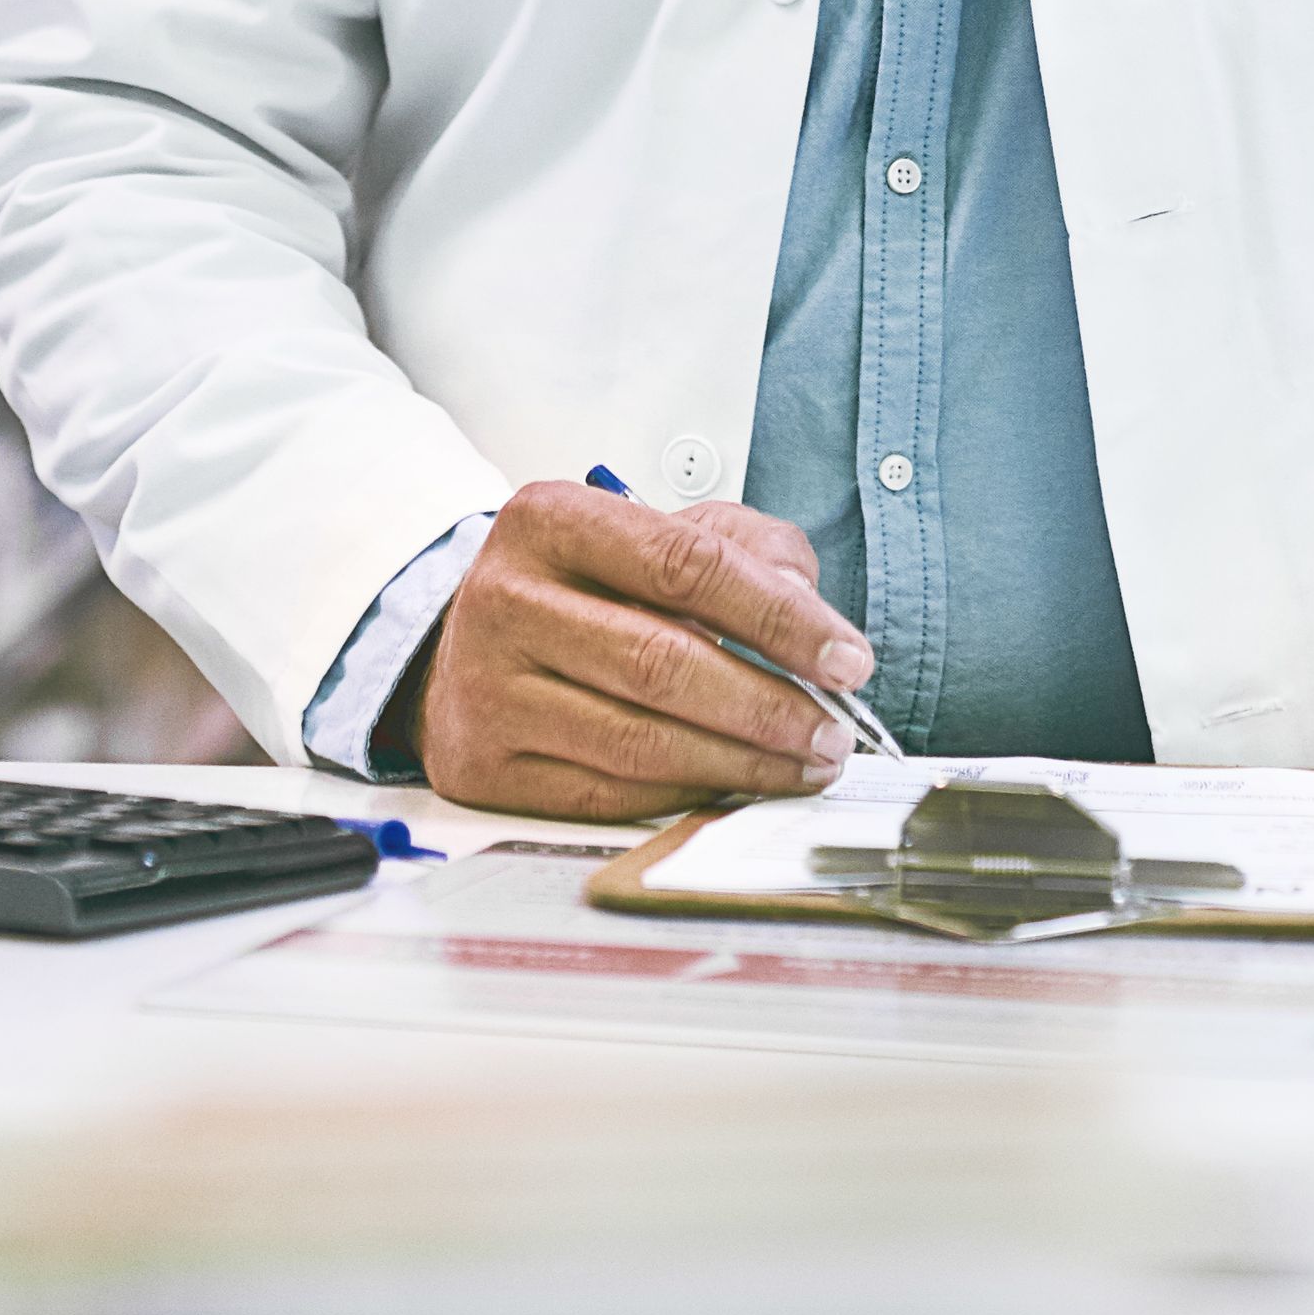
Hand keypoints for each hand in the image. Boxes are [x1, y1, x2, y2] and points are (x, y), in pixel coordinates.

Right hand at [411, 479, 875, 821]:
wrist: (467, 646)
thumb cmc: (580, 589)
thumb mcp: (653, 534)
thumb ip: (743, 548)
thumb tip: (809, 609)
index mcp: (548, 520)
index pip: (683, 564)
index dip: (778, 616)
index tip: (846, 658)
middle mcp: (504, 600)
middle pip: (662, 662)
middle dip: (768, 704)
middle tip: (832, 731)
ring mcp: (486, 689)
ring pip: (639, 741)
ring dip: (742, 761)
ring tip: (803, 763)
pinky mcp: (484, 766)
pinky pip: (608, 794)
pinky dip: (686, 793)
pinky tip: (732, 783)